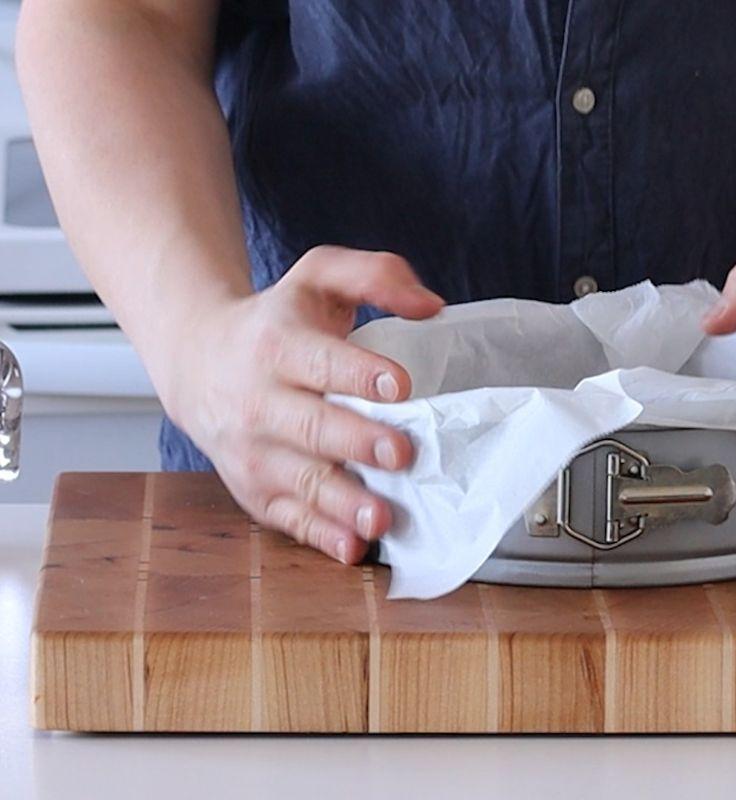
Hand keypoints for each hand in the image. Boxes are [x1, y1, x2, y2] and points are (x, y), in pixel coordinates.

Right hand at [159, 246, 443, 562]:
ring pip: (299, 480)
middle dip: (356, 442)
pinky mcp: (254, 489)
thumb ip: (376, 275)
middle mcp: (258, 401)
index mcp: (276, 345)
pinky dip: (319, 535)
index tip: (400, 385)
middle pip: (310, 426)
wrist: (197, 360)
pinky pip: (287, 517)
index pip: (320, 360)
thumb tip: (431, 304)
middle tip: (401, 452)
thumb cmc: (275, 321)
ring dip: (342, 503)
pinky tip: (352, 546)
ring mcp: (253, 451)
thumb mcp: (318, 277)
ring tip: (382, 516)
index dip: (359, 373)